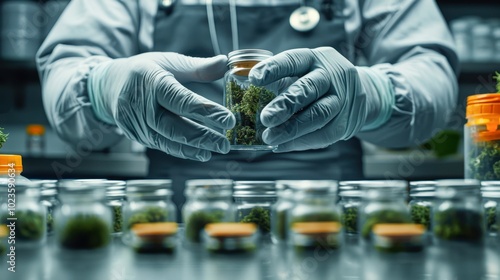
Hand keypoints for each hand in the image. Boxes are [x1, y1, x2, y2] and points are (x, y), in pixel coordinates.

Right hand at [87, 52, 234, 160]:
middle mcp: (141, 104)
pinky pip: (161, 146)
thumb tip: (224, 63)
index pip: (182, 100)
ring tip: (216, 150)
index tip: (229, 120)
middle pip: (174, 126)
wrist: (109, 85)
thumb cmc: (144, 70)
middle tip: (226, 144)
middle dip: (202, 137)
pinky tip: (200, 152)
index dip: (207, 112)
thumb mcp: (169, 61)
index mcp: (152, 81)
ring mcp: (136, 123)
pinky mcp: (135, 136)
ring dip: (194, 148)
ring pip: (167, 141)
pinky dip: (182, 151)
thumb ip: (197, 66)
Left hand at [249, 47, 371, 151]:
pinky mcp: (344, 122)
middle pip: (308, 89)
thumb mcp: (298, 73)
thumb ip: (276, 80)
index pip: (293, 60)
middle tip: (265, 118)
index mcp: (312, 59)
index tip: (254, 78)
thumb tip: (241, 92)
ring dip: (292, 128)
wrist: (356, 94)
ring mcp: (340, 99)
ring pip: (318, 114)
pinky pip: (324, 134)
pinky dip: (301, 141)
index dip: (274, 68)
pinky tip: (283, 145)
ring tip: (270, 137)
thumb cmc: (313, 82)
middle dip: (285, 104)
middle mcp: (329, 76)